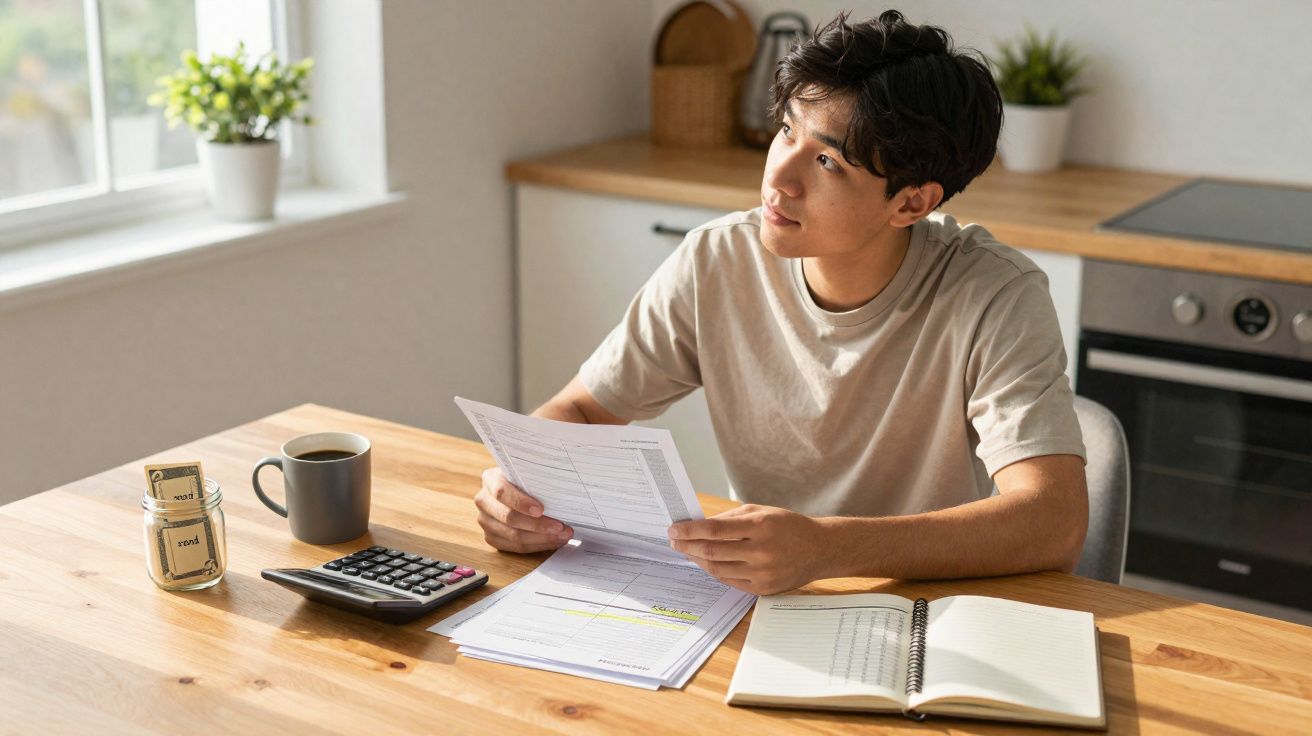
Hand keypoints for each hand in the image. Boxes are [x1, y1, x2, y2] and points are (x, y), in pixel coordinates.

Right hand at [474, 467, 572, 552]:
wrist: (515, 489)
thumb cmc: (526, 479)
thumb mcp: (528, 473)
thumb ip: (537, 478)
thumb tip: (561, 489)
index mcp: (490, 479)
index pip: (502, 492)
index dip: (521, 503)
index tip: (541, 510)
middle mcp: (483, 501)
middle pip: (509, 518)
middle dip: (538, 525)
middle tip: (560, 527)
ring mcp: (485, 521)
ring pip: (513, 536)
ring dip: (541, 539)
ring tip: (562, 536)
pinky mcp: (491, 537)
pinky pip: (514, 547)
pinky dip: (536, 546)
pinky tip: (552, 541)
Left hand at [667, 504, 824, 594]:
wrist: (820, 550)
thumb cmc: (788, 526)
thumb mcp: (761, 511)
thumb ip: (730, 519)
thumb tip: (698, 526)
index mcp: (761, 526)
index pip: (715, 530)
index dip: (690, 530)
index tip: (673, 529)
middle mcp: (762, 551)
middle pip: (712, 551)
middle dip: (687, 546)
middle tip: (674, 541)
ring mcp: (763, 573)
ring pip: (717, 569)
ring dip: (697, 560)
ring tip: (687, 551)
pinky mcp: (763, 589)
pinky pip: (729, 581)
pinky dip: (714, 571)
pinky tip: (705, 562)